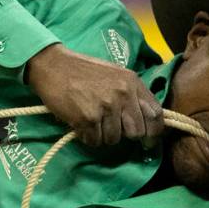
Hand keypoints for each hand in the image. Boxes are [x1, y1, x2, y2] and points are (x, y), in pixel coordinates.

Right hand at [25, 43, 163, 147]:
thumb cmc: (83, 72)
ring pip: (113, 139)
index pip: (155, 114)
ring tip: (90, 118)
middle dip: (124, 134)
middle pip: (136, 132)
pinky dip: (87, 136)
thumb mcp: (115, 76)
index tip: (147, 141)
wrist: (53, 65)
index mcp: (132, 82)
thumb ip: (131, 95)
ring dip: (101, 135)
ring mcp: (106, 107)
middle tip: (110, 127)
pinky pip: (94, 141)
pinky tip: (80, 121)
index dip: (154, 133)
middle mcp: (123, 94)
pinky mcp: (88, 118)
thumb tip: (145, 124)